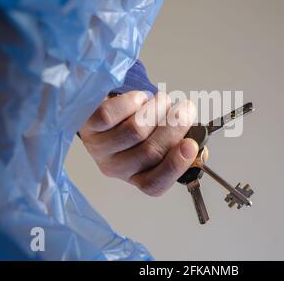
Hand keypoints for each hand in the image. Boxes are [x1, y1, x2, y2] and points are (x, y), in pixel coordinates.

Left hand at [79, 91, 198, 195]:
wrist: (103, 111)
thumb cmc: (135, 126)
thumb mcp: (157, 140)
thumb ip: (177, 144)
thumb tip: (195, 142)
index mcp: (137, 176)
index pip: (155, 184)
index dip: (175, 166)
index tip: (191, 145)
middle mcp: (117, 168)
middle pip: (150, 152)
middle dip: (174, 127)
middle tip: (185, 109)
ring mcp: (100, 149)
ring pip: (135, 131)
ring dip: (156, 110)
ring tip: (163, 100)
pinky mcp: (88, 127)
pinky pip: (111, 115)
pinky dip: (131, 102)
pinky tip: (139, 98)